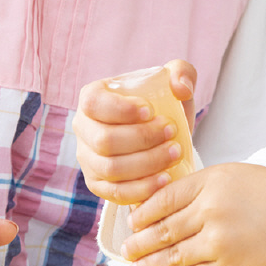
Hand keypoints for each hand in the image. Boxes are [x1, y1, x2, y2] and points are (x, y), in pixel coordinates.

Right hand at [74, 59, 196, 204]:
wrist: (163, 137)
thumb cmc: (163, 105)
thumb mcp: (175, 81)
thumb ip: (182, 72)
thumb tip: (180, 88)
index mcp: (92, 97)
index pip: (94, 104)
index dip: (121, 110)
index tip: (151, 111)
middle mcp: (83, 128)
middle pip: (104, 141)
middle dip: (142, 138)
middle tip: (171, 132)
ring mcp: (88, 159)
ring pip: (110, 168)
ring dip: (146, 163)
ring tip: (174, 153)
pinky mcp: (98, 184)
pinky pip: (115, 193)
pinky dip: (142, 188)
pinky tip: (165, 178)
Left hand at [119, 163, 265, 265]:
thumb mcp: (240, 176)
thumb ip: (206, 187)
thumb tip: (172, 204)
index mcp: (212, 182)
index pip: (163, 198)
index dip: (142, 212)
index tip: (132, 221)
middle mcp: (211, 210)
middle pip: (161, 229)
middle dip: (138, 242)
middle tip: (126, 249)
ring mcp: (219, 242)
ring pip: (170, 257)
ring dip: (147, 265)